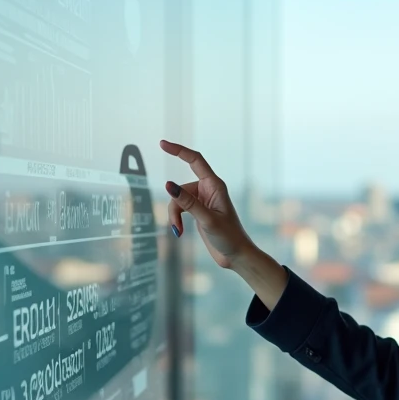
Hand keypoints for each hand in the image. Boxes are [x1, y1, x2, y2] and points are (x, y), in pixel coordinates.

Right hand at [159, 140, 255, 268]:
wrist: (236, 255)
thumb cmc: (229, 237)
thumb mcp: (207, 219)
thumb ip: (188, 203)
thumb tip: (169, 185)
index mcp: (215, 185)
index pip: (195, 160)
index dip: (179, 150)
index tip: (162, 144)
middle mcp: (209, 189)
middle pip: (180, 188)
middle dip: (174, 206)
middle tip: (176, 225)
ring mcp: (203, 200)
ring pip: (178, 200)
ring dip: (174, 215)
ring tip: (179, 232)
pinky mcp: (199, 211)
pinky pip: (180, 208)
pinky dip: (176, 219)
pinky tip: (180, 232)